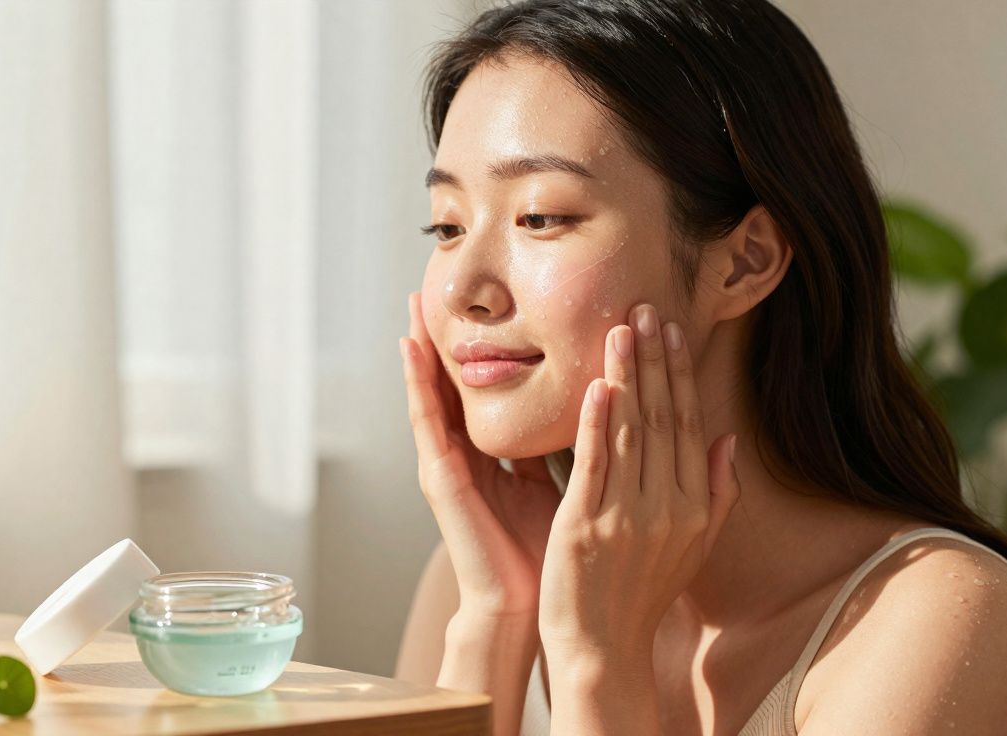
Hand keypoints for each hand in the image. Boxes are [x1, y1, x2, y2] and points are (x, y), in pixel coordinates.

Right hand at [400, 290, 562, 618]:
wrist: (528, 603)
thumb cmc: (546, 549)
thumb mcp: (561, 481)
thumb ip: (565, 445)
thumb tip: (595, 403)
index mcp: (496, 455)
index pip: (486, 389)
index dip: (483, 349)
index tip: (485, 305)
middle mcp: (467, 453)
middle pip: (453, 382)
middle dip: (446, 337)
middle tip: (438, 283)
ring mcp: (448, 463)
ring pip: (432, 392)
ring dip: (422, 347)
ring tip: (416, 302)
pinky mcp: (441, 477)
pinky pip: (426, 420)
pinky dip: (417, 382)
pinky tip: (411, 348)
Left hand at [537, 302, 740, 660]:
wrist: (603, 647)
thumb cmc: (642, 593)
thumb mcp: (694, 546)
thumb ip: (717, 493)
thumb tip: (728, 439)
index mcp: (694, 507)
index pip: (688, 424)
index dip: (680, 374)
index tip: (672, 330)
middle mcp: (668, 507)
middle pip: (662, 418)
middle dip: (654, 360)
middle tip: (645, 307)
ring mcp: (627, 516)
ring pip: (630, 431)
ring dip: (626, 376)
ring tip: (620, 328)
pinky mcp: (585, 526)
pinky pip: (595, 465)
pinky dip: (597, 424)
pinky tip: (597, 387)